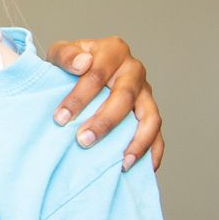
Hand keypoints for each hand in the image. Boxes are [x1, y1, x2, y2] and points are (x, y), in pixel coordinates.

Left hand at [42, 37, 163, 171]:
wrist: (83, 68)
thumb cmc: (70, 64)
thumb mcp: (60, 53)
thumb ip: (66, 55)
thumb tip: (83, 64)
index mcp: (113, 51)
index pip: (97, 75)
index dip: (79, 98)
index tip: (60, 119)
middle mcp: (134, 70)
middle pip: (124, 97)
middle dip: (104, 121)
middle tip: (83, 141)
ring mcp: (145, 92)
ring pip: (150, 117)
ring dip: (137, 141)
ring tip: (121, 162)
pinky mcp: (150, 111)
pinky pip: (158, 133)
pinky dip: (153, 151)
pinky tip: (143, 168)